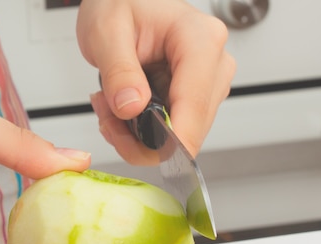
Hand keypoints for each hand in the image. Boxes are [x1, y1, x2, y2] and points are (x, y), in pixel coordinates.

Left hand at [77, 0, 234, 164]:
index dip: (169, 141)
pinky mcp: (197, 96)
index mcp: (200, 40)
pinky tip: (124, 109)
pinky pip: (173, 130)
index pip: (195, 107)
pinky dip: (143, 130)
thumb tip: (132, 108)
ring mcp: (208, 82)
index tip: (139, 151)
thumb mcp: (107, 30)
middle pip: (190, 129)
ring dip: (139, 134)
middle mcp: (214, 62)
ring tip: (111, 105)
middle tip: (107, 116)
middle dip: (142, 137)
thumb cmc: (121, 1)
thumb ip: (118, 71)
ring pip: (180, 136)